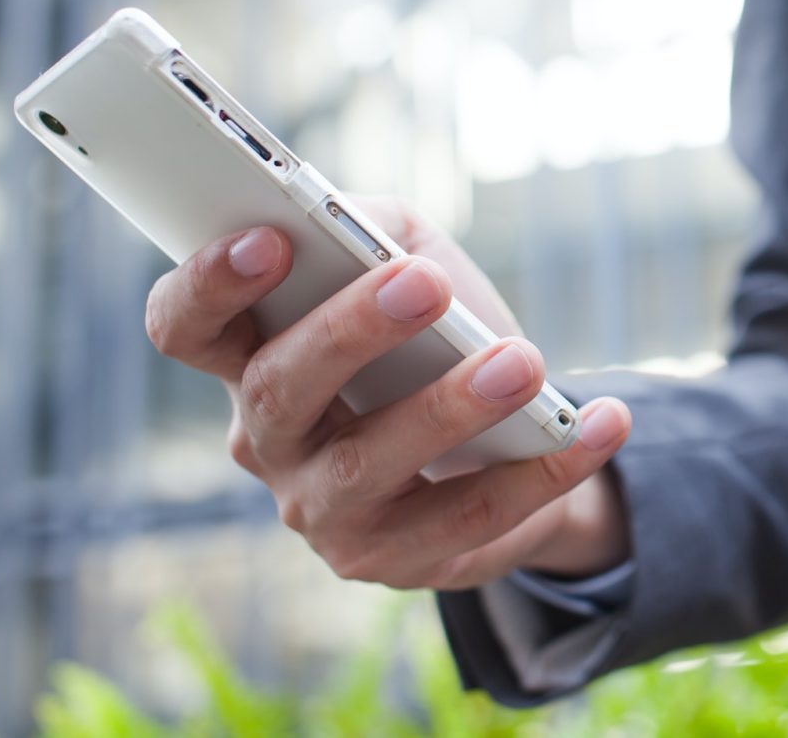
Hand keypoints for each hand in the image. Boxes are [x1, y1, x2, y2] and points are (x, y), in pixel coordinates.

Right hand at [144, 195, 632, 588]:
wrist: (504, 443)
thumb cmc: (436, 337)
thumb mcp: (410, 261)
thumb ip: (381, 230)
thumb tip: (368, 227)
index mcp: (250, 355)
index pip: (186, 326)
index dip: (209, 284)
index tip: (270, 238)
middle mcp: (268, 440)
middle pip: (276, 390)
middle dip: (349, 332)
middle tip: (425, 282)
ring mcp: (323, 512)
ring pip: (365, 466)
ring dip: (447, 409)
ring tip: (523, 362)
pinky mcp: (398, 560)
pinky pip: (470, 517)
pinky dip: (545, 466)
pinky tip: (601, 422)